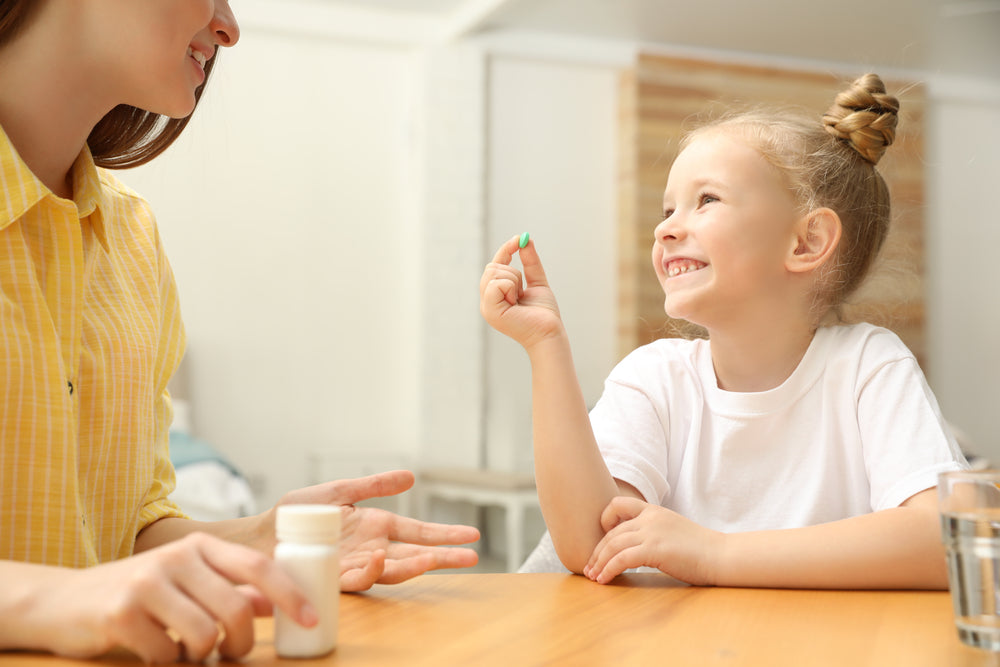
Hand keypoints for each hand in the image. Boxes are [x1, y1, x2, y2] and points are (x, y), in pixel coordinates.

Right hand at [16, 533, 313, 663]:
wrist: (63, 601)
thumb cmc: (138, 592)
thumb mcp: (187, 580)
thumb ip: (229, 588)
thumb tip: (274, 601)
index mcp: (201, 547)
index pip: (258, 566)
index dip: (290, 594)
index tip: (312, 620)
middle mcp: (177, 558)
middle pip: (236, 608)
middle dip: (244, 642)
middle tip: (234, 653)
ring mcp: (146, 583)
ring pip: (205, 634)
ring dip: (204, 656)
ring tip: (189, 652)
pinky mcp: (120, 614)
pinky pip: (167, 654)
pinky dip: (170, 663)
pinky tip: (158, 652)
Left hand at [272, 470, 480, 590]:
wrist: (263, 534)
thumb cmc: (298, 513)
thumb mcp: (341, 490)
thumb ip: (375, 484)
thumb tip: (411, 476)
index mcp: (376, 526)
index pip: (418, 532)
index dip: (445, 535)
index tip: (472, 536)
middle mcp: (371, 548)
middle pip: (414, 555)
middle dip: (443, 556)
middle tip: (471, 557)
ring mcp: (355, 565)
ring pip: (393, 570)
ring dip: (415, 566)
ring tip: (436, 559)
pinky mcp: (334, 577)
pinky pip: (357, 578)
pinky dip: (371, 571)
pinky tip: (380, 559)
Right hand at [479, 235, 563, 350]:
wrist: (549, 332)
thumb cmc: (544, 313)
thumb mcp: (537, 281)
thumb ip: (530, 262)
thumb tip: (526, 240)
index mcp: (495, 295)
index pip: (494, 265)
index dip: (505, 250)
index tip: (519, 240)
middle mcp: (487, 301)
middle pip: (492, 267)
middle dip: (514, 273)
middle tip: (522, 292)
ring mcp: (486, 307)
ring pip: (495, 272)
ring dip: (514, 281)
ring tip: (520, 300)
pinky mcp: (490, 311)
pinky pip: (496, 283)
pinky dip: (511, 287)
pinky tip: (516, 302)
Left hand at [583, 496, 722, 585]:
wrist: (721, 555)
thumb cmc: (700, 549)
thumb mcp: (672, 530)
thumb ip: (653, 532)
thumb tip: (635, 548)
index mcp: (654, 510)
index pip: (617, 504)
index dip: (604, 520)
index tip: (603, 539)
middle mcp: (649, 518)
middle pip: (611, 532)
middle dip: (597, 551)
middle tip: (589, 567)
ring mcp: (651, 533)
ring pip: (613, 545)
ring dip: (599, 563)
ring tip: (594, 577)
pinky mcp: (654, 550)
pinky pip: (622, 559)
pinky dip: (609, 570)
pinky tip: (605, 580)